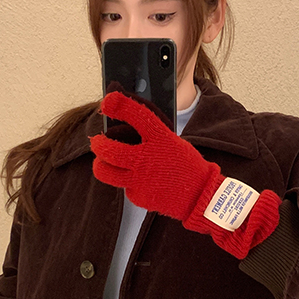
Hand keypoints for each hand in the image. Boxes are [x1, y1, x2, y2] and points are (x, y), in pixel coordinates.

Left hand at [90, 90, 282, 258]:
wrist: (201, 196)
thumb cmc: (188, 166)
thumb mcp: (173, 142)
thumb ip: (152, 135)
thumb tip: (126, 127)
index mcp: (160, 138)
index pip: (136, 115)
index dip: (118, 105)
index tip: (107, 101)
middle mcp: (147, 158)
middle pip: (108, 149)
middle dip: (98, 143)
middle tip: (97, 141)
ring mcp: (141, 179)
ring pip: (104, 171)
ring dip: (100, 164)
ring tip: (103, 162)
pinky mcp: (139, 197)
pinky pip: (124, 187)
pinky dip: (127, 183)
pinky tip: (139, 181)